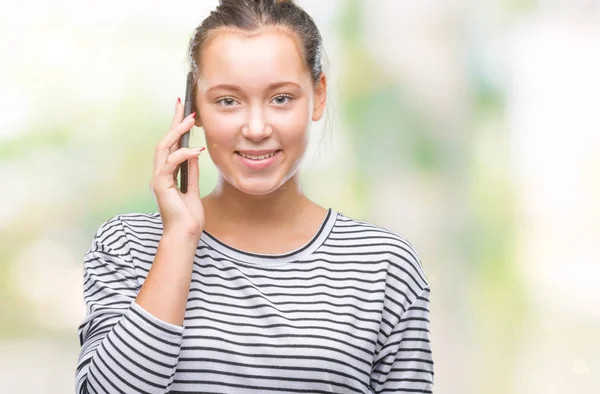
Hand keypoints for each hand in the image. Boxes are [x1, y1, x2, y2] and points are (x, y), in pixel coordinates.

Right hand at [150, 98, 204, 238]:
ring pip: (164, 148)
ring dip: (177, 132)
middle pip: (164, 141)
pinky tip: (196, 150)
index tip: (184, 111)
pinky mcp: (161, 185)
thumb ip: (191, 170)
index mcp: (167, 173)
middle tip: (183, 106)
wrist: (185, 234)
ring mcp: (159, 178)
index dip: (176, 127)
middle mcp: (160, 173)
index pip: (171, 145)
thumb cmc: (189, 216)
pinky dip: (183, 155)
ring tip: (190, 121)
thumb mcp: (193, 188)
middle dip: (174, 122)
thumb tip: (193, 152)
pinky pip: (170, 164)